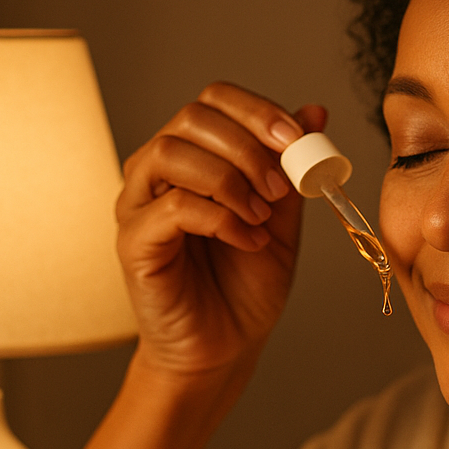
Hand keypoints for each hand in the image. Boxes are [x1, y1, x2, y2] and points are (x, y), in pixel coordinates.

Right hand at [116, 82, 325, 380]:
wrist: (226, 347)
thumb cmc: (246, 286)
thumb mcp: (282, 219)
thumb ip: (291, 167)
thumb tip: (315, 112)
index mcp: (193, 156)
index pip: (213, 101)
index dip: (256, 111)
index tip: (295, 140)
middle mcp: (157, 172)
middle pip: (190, 117)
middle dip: (246, 145)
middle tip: (280, 186)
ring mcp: (138, 204)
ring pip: (171, 153)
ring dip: (229, 178)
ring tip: (261, 216)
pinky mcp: (133, 242)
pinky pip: (170, 208)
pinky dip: (220, 218)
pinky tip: (248, 240)